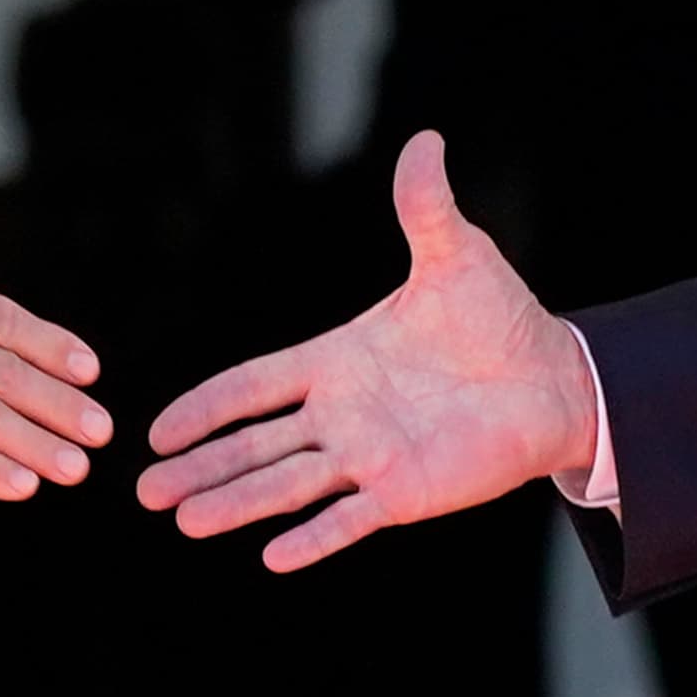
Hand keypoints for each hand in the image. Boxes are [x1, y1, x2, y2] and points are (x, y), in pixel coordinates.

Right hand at [138, 130, 595, 569]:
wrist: (554, 379)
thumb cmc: (499, 317)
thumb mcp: (456, 256)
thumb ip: (424, 209)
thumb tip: (425, 140)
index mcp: (336, 359)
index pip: (254, 385)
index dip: (205, 405)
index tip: (156, 431)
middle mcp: (341, 413)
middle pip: (254, 443)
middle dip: (199, 466)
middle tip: (143, 491)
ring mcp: (368, 456)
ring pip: (287, 484)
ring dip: (237, 502)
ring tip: (185, 523)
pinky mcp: (403, 492)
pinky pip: (349, 520)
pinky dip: (313, 538)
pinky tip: (271, 556)